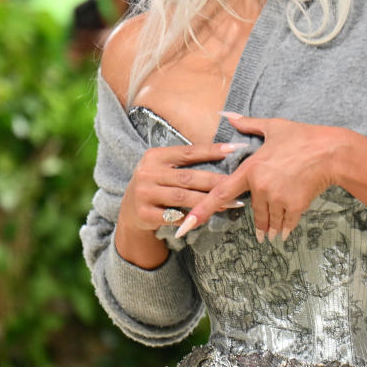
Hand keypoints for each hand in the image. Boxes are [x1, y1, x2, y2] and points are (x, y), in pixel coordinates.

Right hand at [118, 142, 238, 235]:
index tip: (235, 149)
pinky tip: (206, 217)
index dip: (212, 151)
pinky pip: (174, 216)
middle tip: (237, 183)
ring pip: (183, 198)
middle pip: (188, 177)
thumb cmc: (156, 185)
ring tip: (230, 203)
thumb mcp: (164, 168)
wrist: (129, 211)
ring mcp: (144, 194)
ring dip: (208, 201)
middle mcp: (147, 173)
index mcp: (154, 156)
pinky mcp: (144, 214)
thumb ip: (185, 162)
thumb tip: (223, 153)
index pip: (188, 152)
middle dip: (215, 181)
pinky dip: (190, 217)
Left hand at [183, 113, 344, 242]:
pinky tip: (284, 231)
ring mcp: (278, 198)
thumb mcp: (274, 127)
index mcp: (251, 169)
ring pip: (269, 221)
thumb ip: (248, 124)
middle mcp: (261, 186)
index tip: (186, 226)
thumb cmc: (303, 137)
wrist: (331, 151)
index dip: (201, 211)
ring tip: (271, 234)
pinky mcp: (295, 206)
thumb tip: (228, 115)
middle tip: (262, 223)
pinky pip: (285, 224)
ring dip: (270, 227)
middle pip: (252, 211)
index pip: (220, 194)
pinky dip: (285, 228)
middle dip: (258, 220)